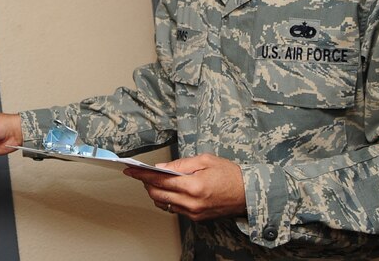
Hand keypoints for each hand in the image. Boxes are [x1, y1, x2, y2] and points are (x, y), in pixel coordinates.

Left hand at [123, 153, 245, 220]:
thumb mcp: (205, 160)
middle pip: (157, 194)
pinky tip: (167, 190)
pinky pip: (174, 209)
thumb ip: (180, 164)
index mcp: (193, 186)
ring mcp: (193, 213)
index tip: (130, 170)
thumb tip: (160, 167)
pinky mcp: (196, 218)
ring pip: (164, 203)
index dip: (142, 174)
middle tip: (139, 173)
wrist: (248, 193)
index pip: (159, 180)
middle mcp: (191, 203)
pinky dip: (167, 199)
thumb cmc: (229, 174)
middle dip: (145, 183)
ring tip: (153, 180)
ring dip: (155, 192)